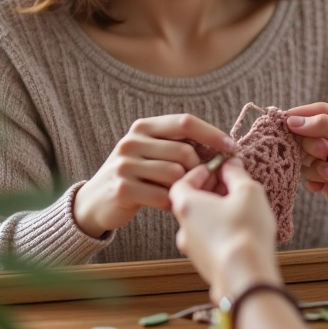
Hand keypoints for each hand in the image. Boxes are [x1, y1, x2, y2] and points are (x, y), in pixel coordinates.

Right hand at [73, 114, 234, 237]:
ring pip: (175, 174)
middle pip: (184, 151)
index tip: (232, 147)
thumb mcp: (151, 152)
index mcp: (144, 127)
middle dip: (201, 169)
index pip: (185, 122)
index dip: (212, 134)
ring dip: (187, 188)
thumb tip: (223, 149)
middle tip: (208, 184)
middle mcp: (132, 141)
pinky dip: (172, 203)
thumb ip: (178, 145)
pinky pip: (162, 195)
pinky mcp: (123, 188)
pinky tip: (170, 205)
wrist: (95, 200)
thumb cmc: (136, 175)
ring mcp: (125, 164)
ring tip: (187, 195)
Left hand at [170, 159, 281, 303]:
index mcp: (187, 206)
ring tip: (237, 206)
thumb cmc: (244, 229)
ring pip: (200, 224)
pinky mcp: (205, 266)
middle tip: (229, 184)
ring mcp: (193, 250)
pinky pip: (209, 241)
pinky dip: (219, 230)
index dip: (198, 173)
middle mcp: (184, 229)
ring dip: (214, 211)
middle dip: (209, 190)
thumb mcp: (247, 191)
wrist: (246, 276)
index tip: (215, 169)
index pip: (180, 183)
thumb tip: (232, 165)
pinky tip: (239, 228)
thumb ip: (236, 174)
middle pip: (189, 203)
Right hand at [286, 102, 327, 240]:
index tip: (284, 120)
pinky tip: (321, 186)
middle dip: (308, 142)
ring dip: (313, 164)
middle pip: (307, 135)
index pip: (319, 112)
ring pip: (305, 158)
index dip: (301, 115)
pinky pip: (309, 179)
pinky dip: (310, 181)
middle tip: (322, 151)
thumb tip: (294, 120)